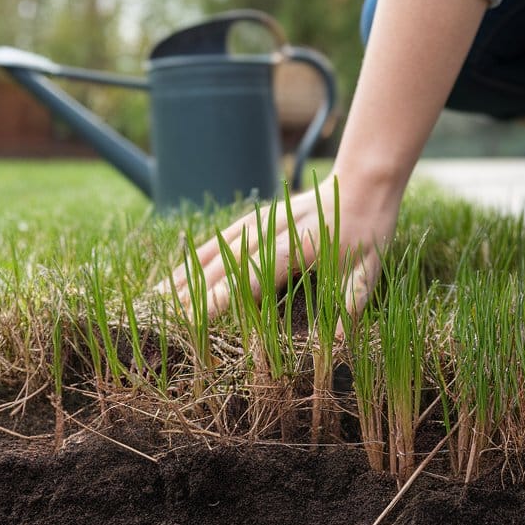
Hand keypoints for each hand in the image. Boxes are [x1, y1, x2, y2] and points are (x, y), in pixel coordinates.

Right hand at [160, 175, 401, 326]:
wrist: (361, 181)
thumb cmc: (368, 231)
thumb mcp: (369, 268)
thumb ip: (351, 301)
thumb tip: (336, 343)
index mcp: (301, 245)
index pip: (255, 273)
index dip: (225, 295)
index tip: (197, 316)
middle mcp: (272, 231)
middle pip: (225, 262)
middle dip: (192, 290)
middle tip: (163, 318)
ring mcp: (259, 223)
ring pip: (215, 248)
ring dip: (184, 274)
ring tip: (155, 300)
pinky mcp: (253, 221)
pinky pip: (218, 241)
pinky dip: (193, 259)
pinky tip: (174, 276)